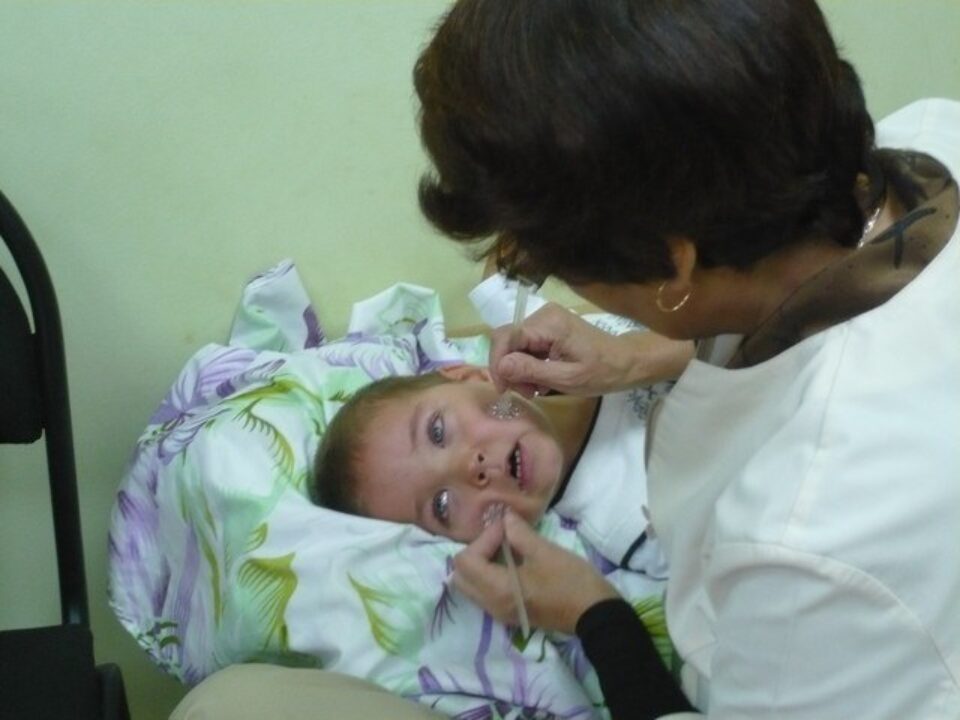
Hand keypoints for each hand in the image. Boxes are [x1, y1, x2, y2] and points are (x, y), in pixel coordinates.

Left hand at [452, 511, 619, 634]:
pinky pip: (484, 593)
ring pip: (471, 586)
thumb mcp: (545, 552)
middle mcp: (491, 605)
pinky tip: (510, 562)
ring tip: (505, 547)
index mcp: (497, 590)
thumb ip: (519, 533)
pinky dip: (488, 575)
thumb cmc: (571, 582)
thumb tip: (504, 517)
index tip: (507, 528)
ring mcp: (500, 612)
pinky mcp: (510, 613)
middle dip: (475, 551)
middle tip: (500, 537)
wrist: (596, 615)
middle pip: (461, 576)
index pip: (467, 560)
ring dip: (480, 563)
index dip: (484, 538)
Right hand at [489, 303, 692, 396]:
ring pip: (516, 344)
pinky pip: (527, 345)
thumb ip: (532, 370)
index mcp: (549, 324)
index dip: (498, 363)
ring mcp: (546, 319)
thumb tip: (501, 366)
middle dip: (510, 368)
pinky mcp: (549, 327)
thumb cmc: (602, 372)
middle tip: (526, 392)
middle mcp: (543, 314)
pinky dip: (529, 364)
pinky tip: (541, 379)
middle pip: (509, 340)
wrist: (627, 362)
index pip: (505, 336)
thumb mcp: (567, 378)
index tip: (504, 389)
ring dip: (519, 369)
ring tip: (536, 389)